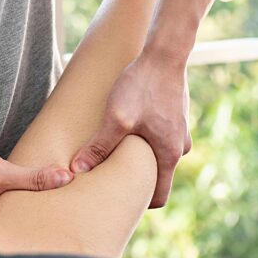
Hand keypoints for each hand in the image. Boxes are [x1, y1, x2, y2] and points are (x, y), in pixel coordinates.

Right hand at [0, 143, 73, 246]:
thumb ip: (32, 178)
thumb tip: (65, 179)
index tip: (56, 254)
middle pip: (13, 248)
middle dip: (35, 242)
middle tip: (62, 238)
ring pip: (7, 234)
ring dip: (26, 227)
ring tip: (53, 223)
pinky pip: (2, 222)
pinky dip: (16, 216)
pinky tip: (32, 208)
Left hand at [70, 53, 191, 207]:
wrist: (164, 53)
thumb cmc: (143, 86)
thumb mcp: (116, 118)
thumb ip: (99, 146)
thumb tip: (78, 171)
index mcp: (168, 155)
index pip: (158, 196)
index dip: (138, 204)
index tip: (117, 201)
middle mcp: (179, 147)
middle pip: (157, 178)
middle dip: (136, 182)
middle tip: (110, 180)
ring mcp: (179, 132)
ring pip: (158, 157)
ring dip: (140, 160)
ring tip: (116, 154)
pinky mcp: (173, 117)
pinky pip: (160, 139)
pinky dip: (145, 141)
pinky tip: (127, 131)